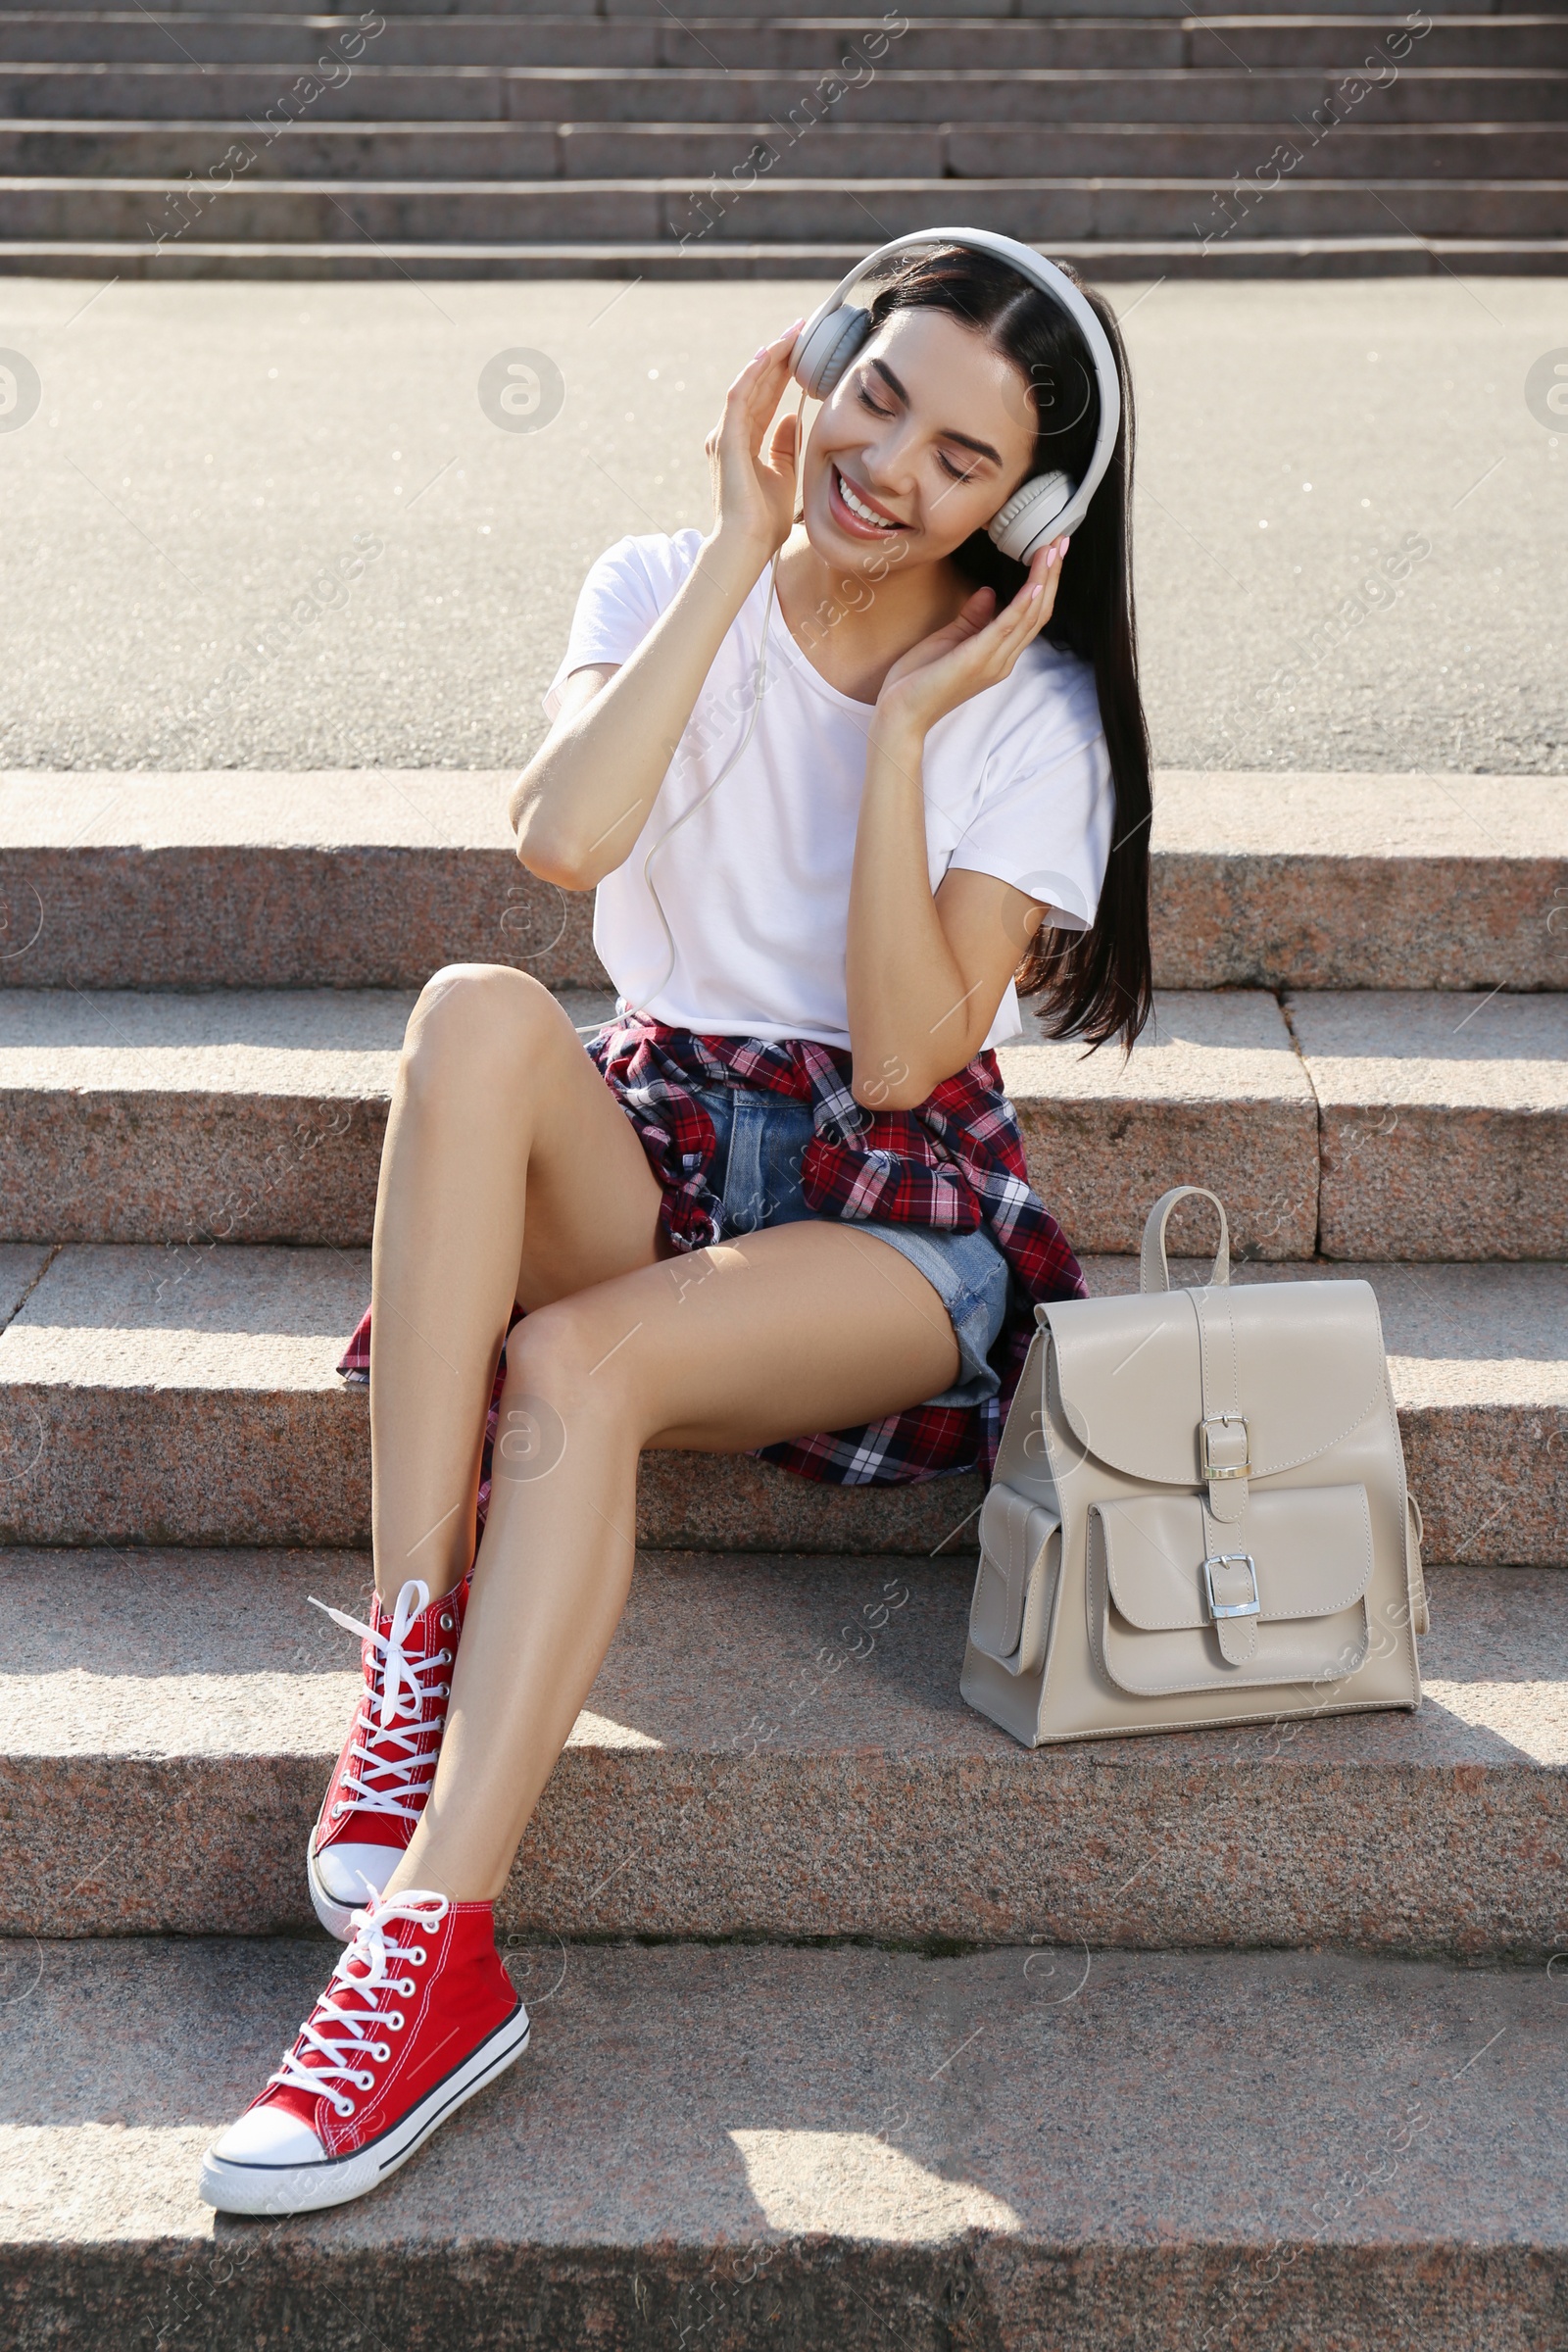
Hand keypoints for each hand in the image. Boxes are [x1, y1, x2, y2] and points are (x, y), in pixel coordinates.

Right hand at [704, 320, 805, 563]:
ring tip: (791, 334)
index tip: (803, 351)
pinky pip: (739, 396)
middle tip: (801, 329)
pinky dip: (753, 374)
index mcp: (744, 442)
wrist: (746, 544)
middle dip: (779, 356)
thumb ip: (784, 445)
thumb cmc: (764, 521)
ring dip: (770, 357)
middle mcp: (731, 434)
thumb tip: (792, 417)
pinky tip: (770, 355)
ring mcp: (726, 435)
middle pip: (758, 385)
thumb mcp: (783, 475)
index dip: (783, 373)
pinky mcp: (726, 439)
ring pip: (749, 384)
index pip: (765, 397)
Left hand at [872, 540, 1068, 739]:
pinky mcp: (977, 660)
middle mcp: (1003, 659)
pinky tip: (1034, 583)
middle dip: (1051, 575)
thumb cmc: (919, 681)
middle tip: (1061, 541)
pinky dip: (1023, 604)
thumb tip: (989, 592)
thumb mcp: (949, 640)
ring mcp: (993, 661)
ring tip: (1052, 550)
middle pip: (1038, 612)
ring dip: (1043, 580)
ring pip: (1029, 616)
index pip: (1031, 615)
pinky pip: (1007, 628)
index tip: (1050, 551)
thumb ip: (972, 619)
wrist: (901, 715)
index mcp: (998, 654)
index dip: (1044, 582)